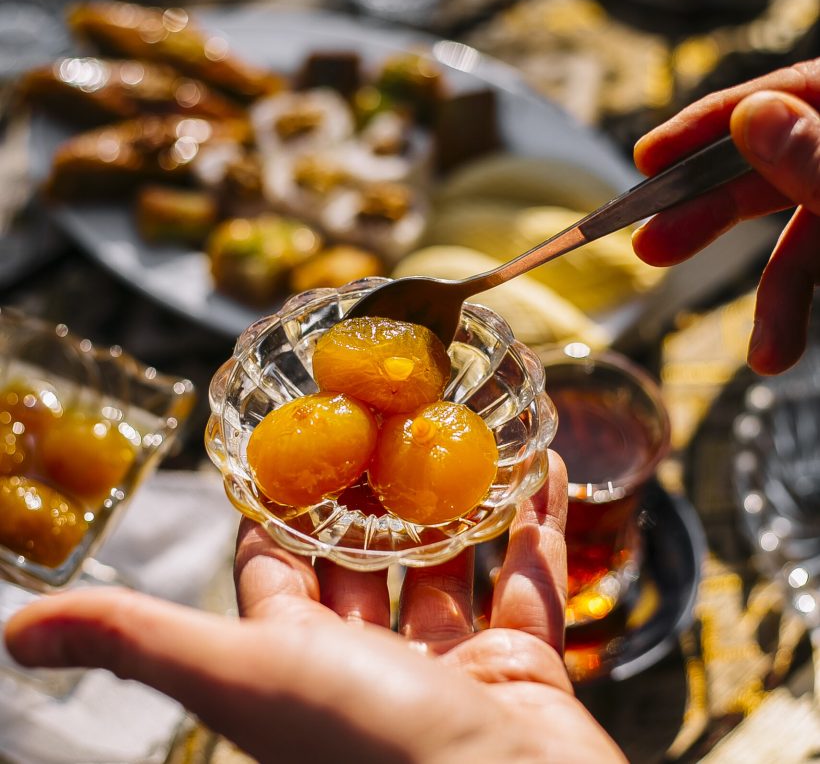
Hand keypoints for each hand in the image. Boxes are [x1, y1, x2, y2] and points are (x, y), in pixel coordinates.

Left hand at [4, 453, 623, 763]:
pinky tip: (543, 464)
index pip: (275, 568)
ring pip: (452, 562)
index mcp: (302, 661)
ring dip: (459, 499)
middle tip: (385, 416)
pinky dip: (538, 522)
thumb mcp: (246, 677)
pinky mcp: (524, 665)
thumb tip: (20, 631)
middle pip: (366, 556)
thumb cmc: (373, 750)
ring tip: (462, 429)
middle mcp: (373, 664)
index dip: (277, 508)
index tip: (291, 443)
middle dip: (373, 488)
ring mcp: (452, 664)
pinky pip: (532, 577)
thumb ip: (141, 641)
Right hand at [632, 57, 819, 374]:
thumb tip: (752, 117)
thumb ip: (819, 156)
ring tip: (762, 351)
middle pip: (773, 167)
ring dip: (772, 296)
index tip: (647, 156)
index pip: (786, 93)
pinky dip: (793, 305)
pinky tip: (777, 349)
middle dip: (711, 216)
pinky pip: (818, 260)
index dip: (710, 123)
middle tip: (652, 247)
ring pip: (800, 230)